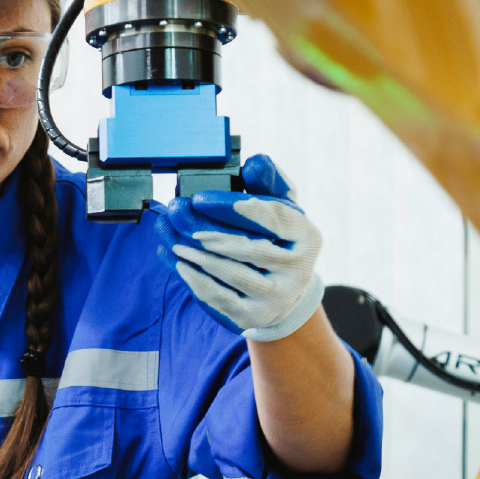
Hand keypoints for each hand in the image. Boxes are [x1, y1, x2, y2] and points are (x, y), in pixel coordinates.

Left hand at [155, 154, 323, 340]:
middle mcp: (297, 271)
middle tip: (175, 213)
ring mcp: (276, 298)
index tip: (200, 197)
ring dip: (195, 254)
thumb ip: (269, 184)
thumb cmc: (275, 243)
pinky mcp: (252, 317)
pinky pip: (218, 296)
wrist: (280, 295)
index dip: (235, 207)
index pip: (273, 218)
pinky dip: (194, 278)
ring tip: (171, 237)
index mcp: (307, 237)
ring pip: (229, 272)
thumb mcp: (280, 210)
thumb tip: (254, 162)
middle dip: (206, 228)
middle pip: (247, 247)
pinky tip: (177, 262)